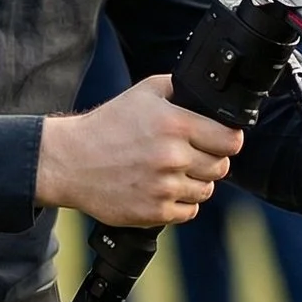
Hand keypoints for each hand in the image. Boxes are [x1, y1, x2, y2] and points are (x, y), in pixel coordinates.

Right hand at [37, 75, 241, 227]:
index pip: (230, 140)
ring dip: (196, 182)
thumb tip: (210, 96)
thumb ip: (179, 89)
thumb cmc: (108, 125)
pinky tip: (163, 189)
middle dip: (211, 160)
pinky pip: (188, 211)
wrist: (71, 161)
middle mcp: (172, 156)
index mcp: (175, 124)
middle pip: (221, 167)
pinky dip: (181, 203)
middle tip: (190, 155)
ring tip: (173, 172)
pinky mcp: (154, 212)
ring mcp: (164, 187)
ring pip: (206, 191)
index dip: (228, 139)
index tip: (220, 140)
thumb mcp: (144, 92)